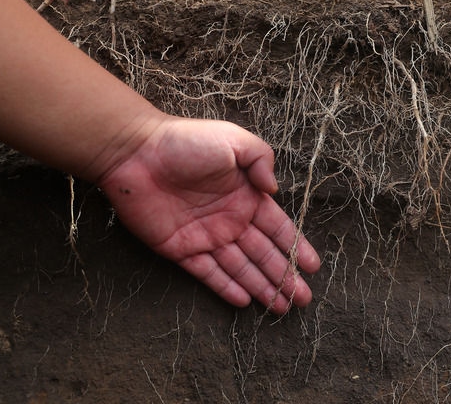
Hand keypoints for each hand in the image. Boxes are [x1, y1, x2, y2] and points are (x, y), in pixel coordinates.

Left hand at [97, 117, 319, 314]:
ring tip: (281, 308)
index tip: (314, 266)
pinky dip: (226, 288)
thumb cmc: (187, 141)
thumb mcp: (233, 140)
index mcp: (246, 195)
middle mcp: (230, 219)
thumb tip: (276, 190)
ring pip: (240, 268)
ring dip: (261, 287)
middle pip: (263, 253)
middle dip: (285, 276)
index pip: (277, 228)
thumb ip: (261, 160)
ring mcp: (206, 236)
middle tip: (303, 299)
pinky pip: (208, 273)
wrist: (136, 152)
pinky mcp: (181, 248)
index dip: (296, 247)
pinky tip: (244, 301)